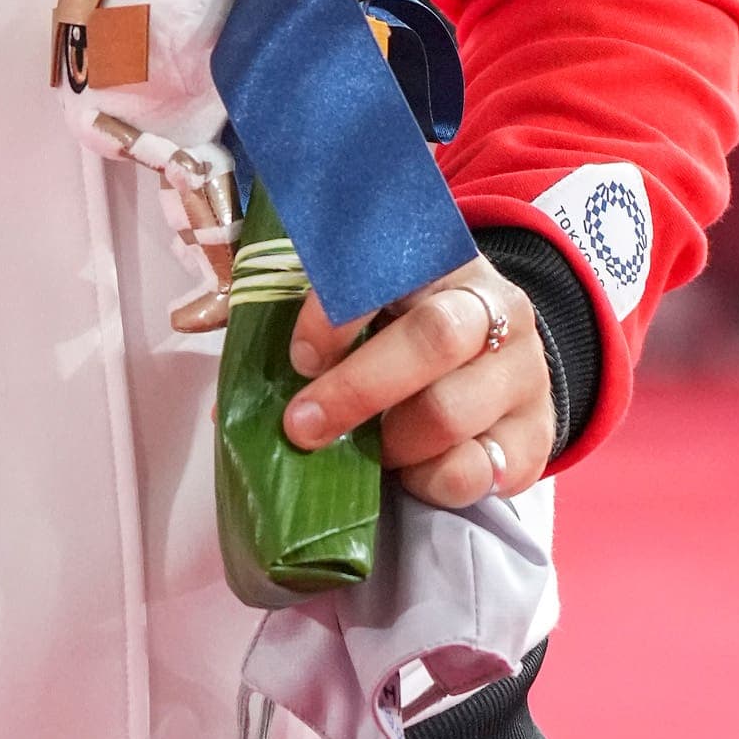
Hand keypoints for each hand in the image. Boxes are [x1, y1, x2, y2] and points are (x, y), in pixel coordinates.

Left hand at [278, 255, 554, 509]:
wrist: (496, 363)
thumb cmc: (404, 329)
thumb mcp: (360, 299)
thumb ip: (291, 310)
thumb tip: (201, 340)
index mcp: (441, 257)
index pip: (393, 266)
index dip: (338, 311)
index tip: (298, 356)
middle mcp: (495, 305)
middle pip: (433, 339)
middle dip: (357, 389)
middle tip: (302, 426)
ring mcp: (524, 371)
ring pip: (451, 411)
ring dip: (389, 443)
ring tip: (365, 451)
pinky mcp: (537, 434)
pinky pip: (481, 471)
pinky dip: (430, 481)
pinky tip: (410, 472)